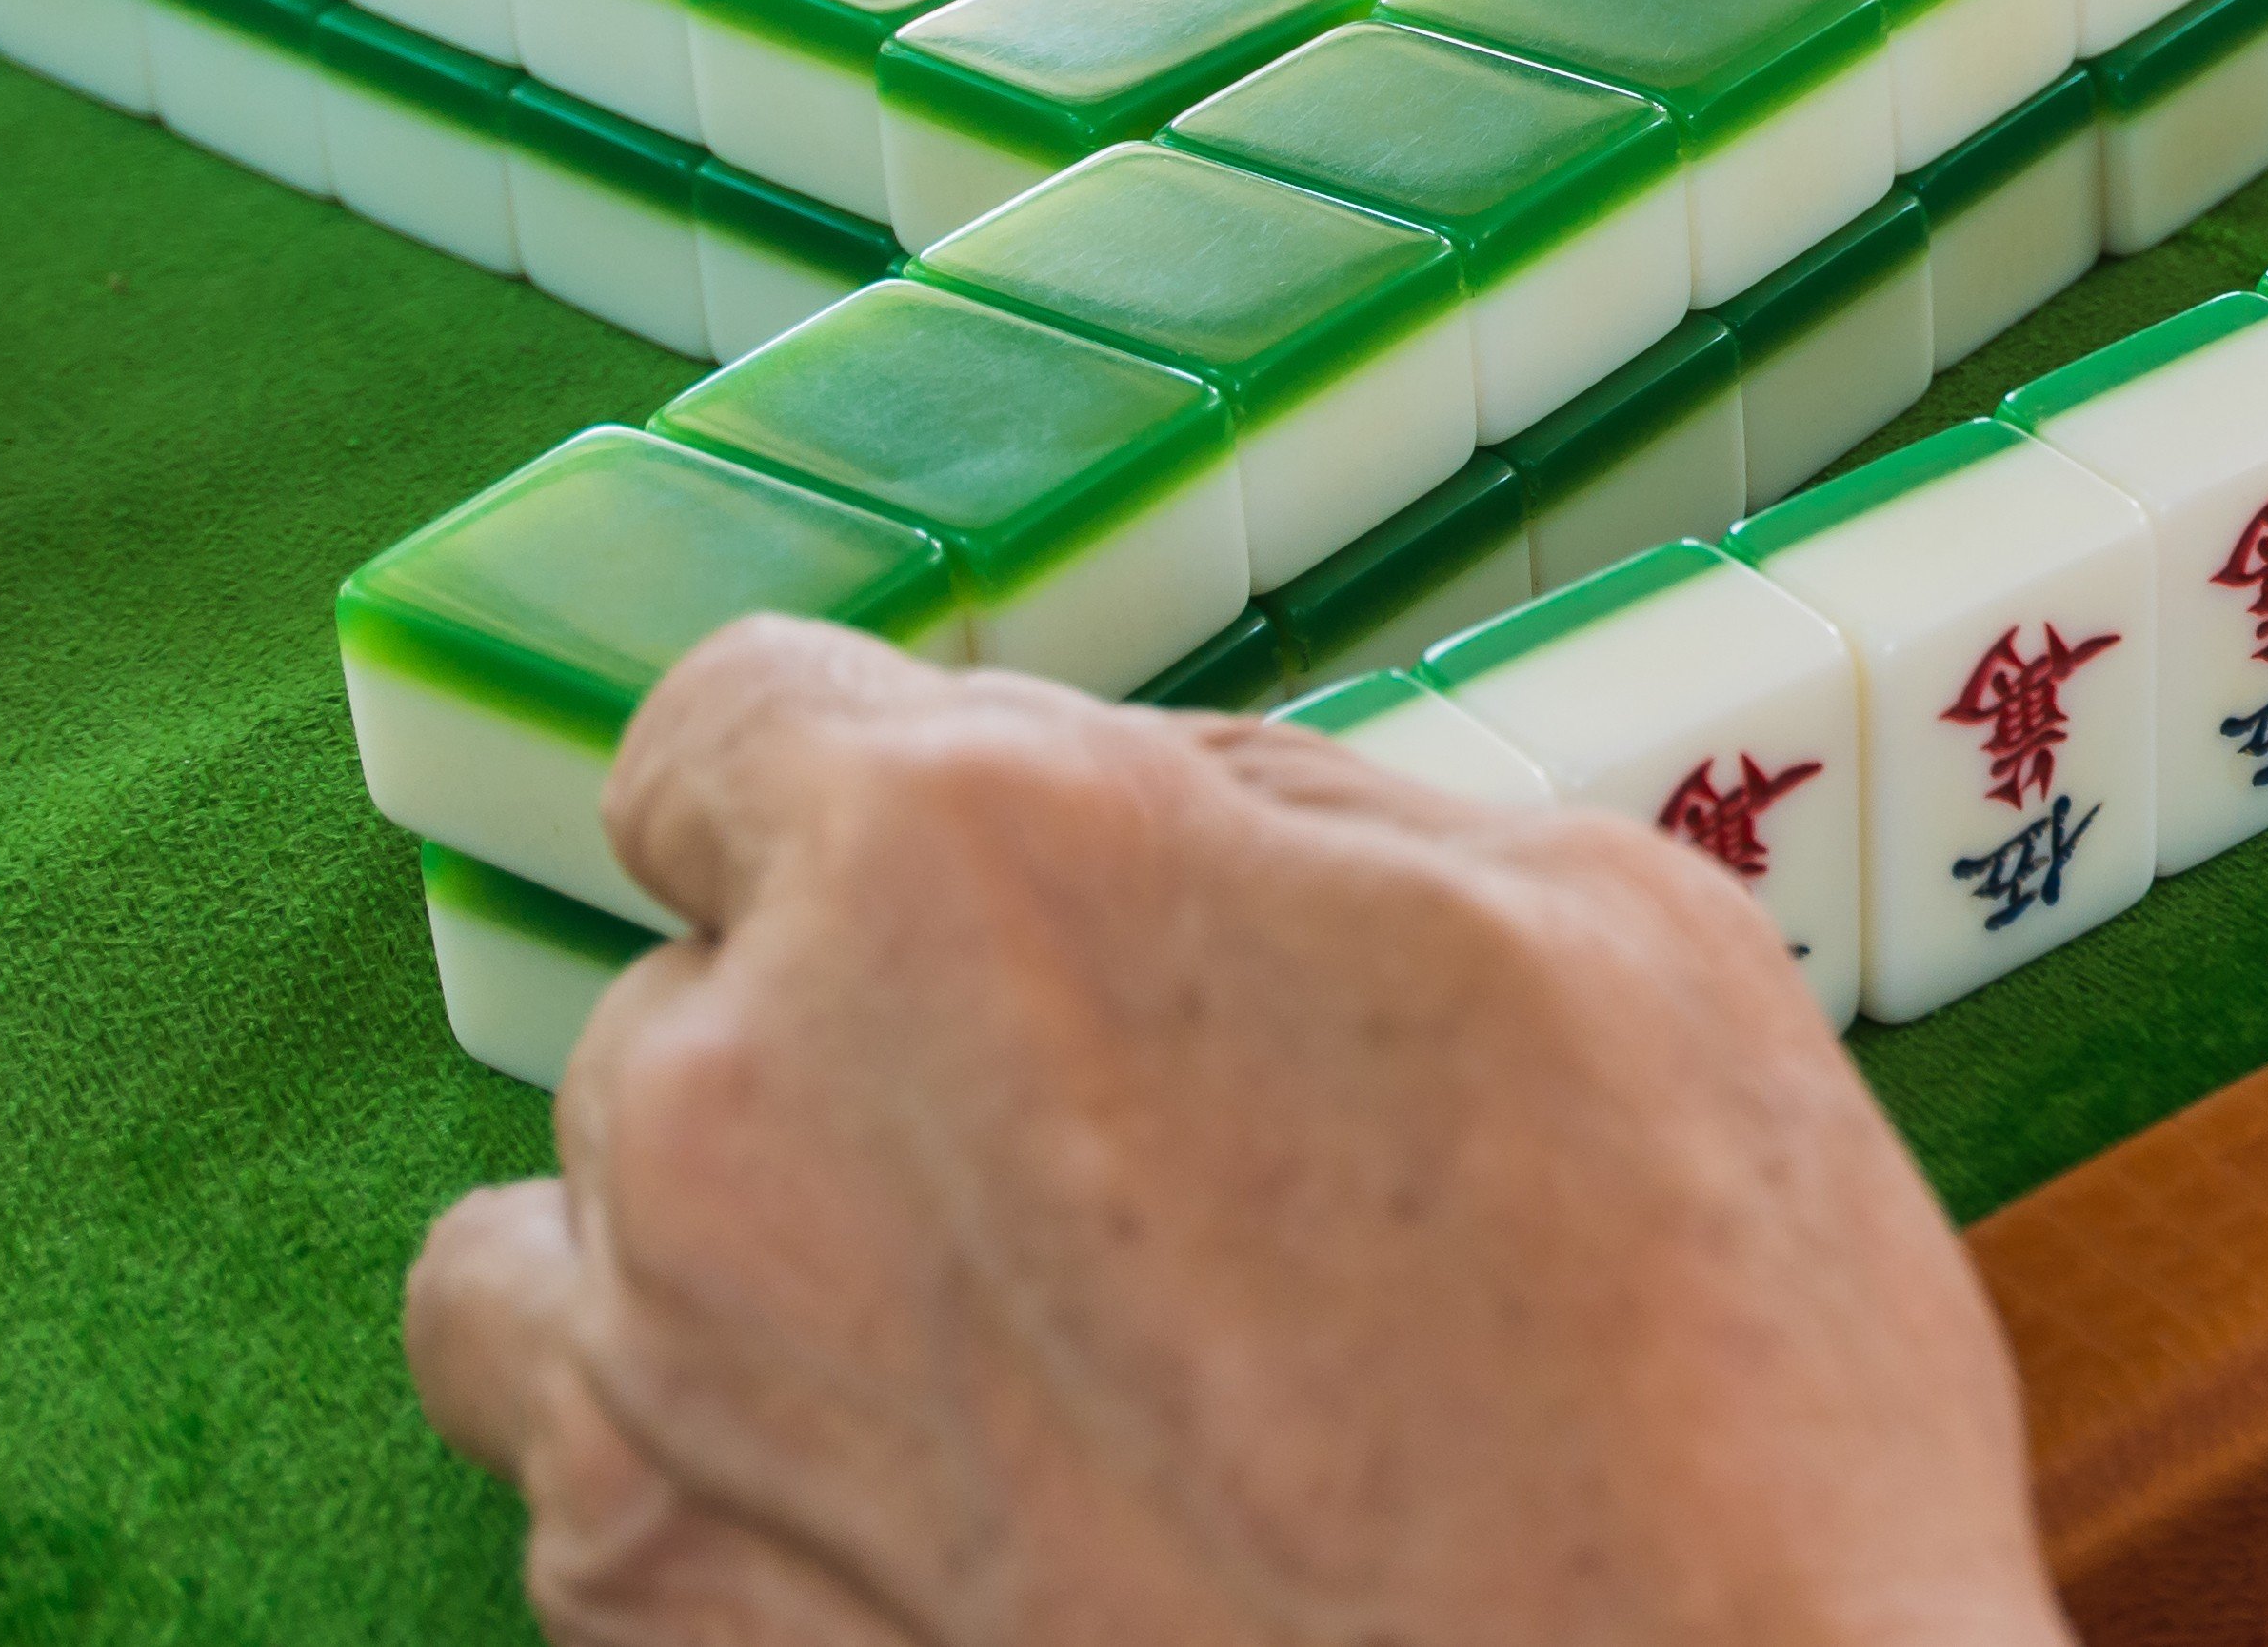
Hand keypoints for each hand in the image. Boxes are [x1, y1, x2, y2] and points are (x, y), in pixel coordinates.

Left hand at [403, 623, 2067, 1646]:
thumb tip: (1147, 829)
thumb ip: (1276, 822)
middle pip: (694, 1003)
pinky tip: (958, 1537)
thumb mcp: (1584, 920)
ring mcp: (669, 1419)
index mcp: (961, 862)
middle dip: (869, 1050)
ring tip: (977, 1357)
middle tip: (1114, 1167)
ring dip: (732, 1272)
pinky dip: (730, 1504)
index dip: (866, 795)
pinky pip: (597, 1512)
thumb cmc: (1694, 1371)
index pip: (723, 730)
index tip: (979, 886)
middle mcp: (743, 1109)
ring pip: (573, 1262)